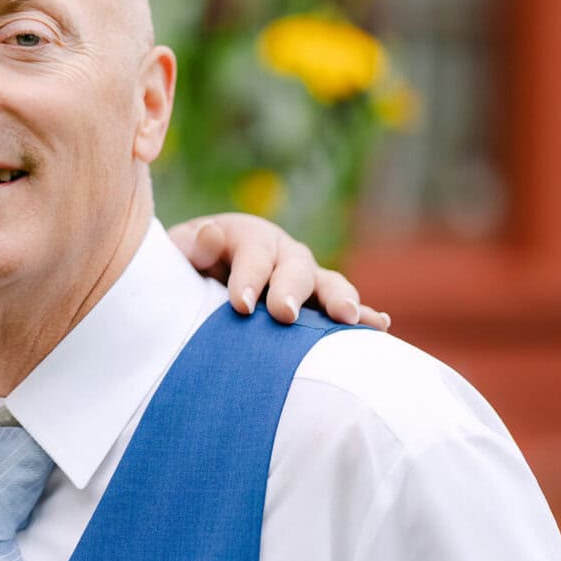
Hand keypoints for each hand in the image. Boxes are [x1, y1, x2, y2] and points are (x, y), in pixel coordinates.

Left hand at [167, 213, 390, 330]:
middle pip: (294, 268)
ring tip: (346, 318)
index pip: (252, 253)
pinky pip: (345, 307)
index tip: (239, 304)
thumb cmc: (191, 267)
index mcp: (248, 237)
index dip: (248, 277)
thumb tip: (210, 235)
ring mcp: (306, 278)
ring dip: (339, 299)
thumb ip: (191, 246)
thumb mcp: (182, 252)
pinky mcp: (320, 303)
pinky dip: (363, 314)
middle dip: (291, 290)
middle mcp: (283, 254)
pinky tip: (379, 324)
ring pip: (328, 284)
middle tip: (283, 314)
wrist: (205, 278)